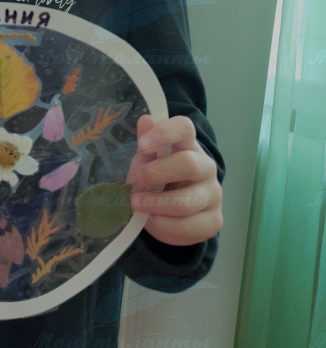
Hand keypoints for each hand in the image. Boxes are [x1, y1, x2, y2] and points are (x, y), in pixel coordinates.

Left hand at [126, 114, 222, 246]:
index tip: (142, 145)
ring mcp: (213, 194)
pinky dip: (165, 226)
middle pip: (189, 164)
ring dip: (156, 204)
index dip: (164, 133)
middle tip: (135, 181)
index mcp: (189, 144)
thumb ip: (147, 142)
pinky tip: (152, 220)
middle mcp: (206, 166)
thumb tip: (145, 120)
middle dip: (157, 173)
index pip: (184, 128)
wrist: (176, 209)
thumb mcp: (148, 159)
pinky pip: (189, 227)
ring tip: (136, 204)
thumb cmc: (159, 176)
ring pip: (186, 202)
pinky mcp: (214, 220)